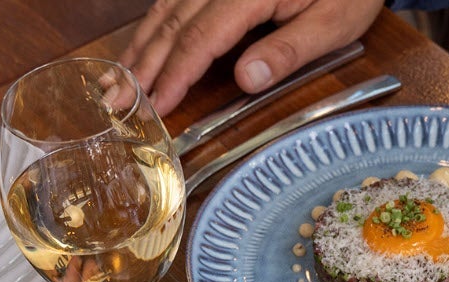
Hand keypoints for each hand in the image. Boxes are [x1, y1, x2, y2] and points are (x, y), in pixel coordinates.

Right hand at [122, 0, 384, 115]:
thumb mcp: (334, 22)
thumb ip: (289, 50)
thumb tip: (246, 79)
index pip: (201, 38)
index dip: (175, 74)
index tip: (154, 104)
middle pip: (174, 24)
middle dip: (142, 65)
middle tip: (114, 102)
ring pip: (168, 9)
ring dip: (141, 45)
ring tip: (117, 79)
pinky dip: (156, 25)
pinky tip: (144, 45)